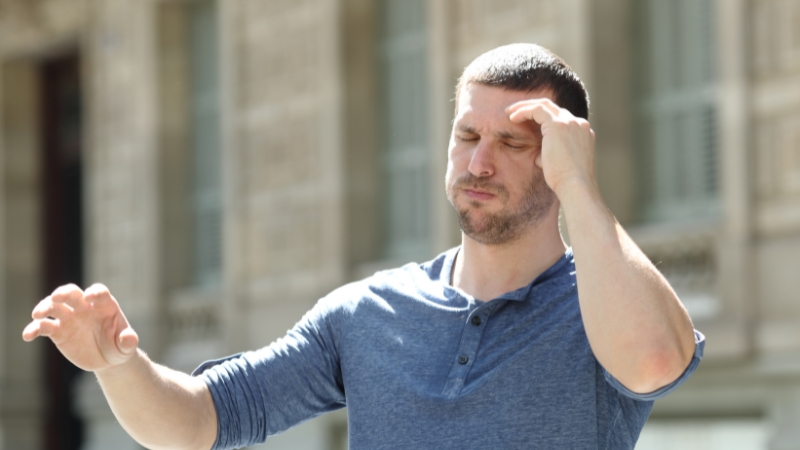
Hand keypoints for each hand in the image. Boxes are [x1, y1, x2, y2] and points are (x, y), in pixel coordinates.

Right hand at [22, 283, 138, 371]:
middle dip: (63, 293)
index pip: (99, 292)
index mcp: (104, 305)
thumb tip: (129, 338)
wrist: (107, 359)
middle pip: (72, 293)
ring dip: (44, 307)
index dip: (95, 292)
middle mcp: (85, 307)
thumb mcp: (126, 347)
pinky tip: (27, 335)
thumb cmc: (119, 347)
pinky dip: (34, 329)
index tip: (90, 297)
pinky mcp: (58, 331)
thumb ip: (128, 341)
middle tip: (56, 298)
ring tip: (37, 315)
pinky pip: (43, 327)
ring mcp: (70, 318)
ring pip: (54, 307)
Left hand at [506, 98, 596, 195]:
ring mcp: (570, 122)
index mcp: (582, 133)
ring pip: (544, 105)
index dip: (542, 119)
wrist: (574, 185)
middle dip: (532, 108)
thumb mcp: (559, 166)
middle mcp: (579, 124)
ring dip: (525, 107)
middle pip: (553, 108)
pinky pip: (537, 109)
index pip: (561, 119)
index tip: (526, 124)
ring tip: (510, 113)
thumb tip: (538, 158)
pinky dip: (524, 111)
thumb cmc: (566, 182)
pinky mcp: (558, 124)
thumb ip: (550, 156)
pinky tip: (512, 118)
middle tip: (515, 113)